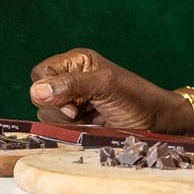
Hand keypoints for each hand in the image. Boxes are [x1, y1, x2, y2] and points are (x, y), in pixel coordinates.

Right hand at [28, 49, 187, 132]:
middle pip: (38, 94)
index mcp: (76, 62)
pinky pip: (56, 127)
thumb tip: (38, 90)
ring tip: (87, 119)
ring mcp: (72, 102)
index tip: (71, 100)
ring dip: (63, 121)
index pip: (40, 72)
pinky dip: (68, 131)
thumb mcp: (104, 86)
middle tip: (79, 112)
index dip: (48, 87)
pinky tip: (86, 127)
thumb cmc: (136, 98)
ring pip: (45, 113)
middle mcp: (70, 79)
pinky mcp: (75, 122)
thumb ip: (71, 84)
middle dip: (57, 107)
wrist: (155, 123)